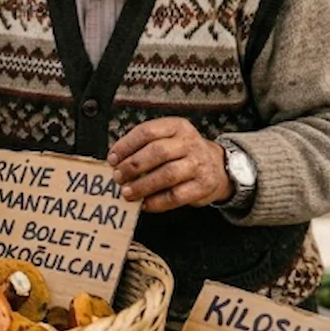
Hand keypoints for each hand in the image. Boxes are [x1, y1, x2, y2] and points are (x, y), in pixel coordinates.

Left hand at [107, 117, 231, 212]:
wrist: (218, 167)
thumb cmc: (182, 153)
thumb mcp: (167, 139)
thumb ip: (143, 146)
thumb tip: (114, 162)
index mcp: (176, 126)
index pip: (147, 131)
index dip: (125, 146)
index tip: (112, 159)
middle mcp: (190, 143)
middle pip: (157, 152)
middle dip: (133, 166)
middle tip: (117, 177)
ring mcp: (198, 164)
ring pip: (167, 174)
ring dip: (143, 185)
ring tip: (126, 193)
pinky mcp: (203, 186)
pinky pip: (176, 196)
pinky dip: (157, 202)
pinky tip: (144, 204)